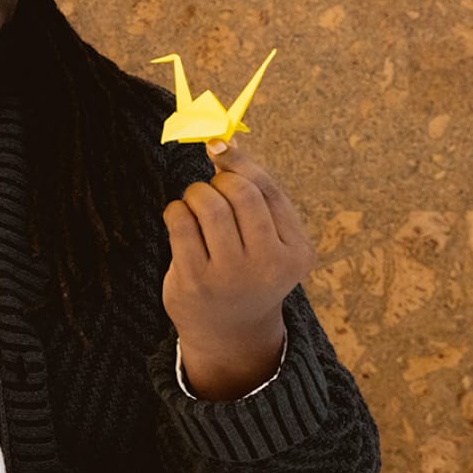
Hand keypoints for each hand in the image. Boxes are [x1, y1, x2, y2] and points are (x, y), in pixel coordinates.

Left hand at [161, 139, 314, 398]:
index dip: (239, 162)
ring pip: (208, 205)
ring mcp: (230, 276)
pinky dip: (175, 211)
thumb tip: (219, 142)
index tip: (217, 146)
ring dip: (194, 194)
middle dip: (217, 181)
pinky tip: (179, 218)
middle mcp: (268, 265)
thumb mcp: (269, 238)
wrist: (230, 331)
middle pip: (239, 193)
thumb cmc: (249, 268)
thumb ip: (255, 193)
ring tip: (193, 204)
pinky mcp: (194, 283)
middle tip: (209, 191)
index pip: (267, 190)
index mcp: (297, 251)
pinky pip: (180, 224)